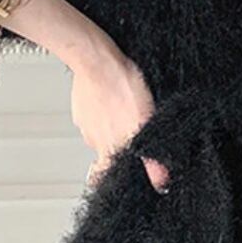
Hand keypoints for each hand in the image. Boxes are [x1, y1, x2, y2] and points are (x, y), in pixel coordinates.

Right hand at [70, 49, 169, 192]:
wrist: (97, 59)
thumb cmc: (121, 89)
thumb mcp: (145, 127)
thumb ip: (151, 159)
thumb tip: (160, 183)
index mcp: (107, 149)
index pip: (98, 176)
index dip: (104, 178)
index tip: (107, 178)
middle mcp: (92, 138)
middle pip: (103, 150)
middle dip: (117, 144)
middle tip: (130, 132)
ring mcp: (84, 119)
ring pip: (99, 129)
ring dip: (110, 123)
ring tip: (125, 110)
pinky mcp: (81, 101)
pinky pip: (92, 109)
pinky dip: (102, 106)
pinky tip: (114, 96)